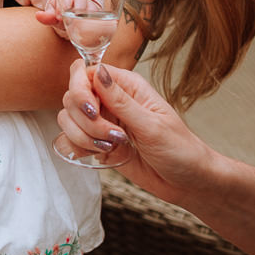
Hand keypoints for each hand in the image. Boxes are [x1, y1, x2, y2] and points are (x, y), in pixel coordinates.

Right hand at [57, 60, 214, 205]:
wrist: (187, 182)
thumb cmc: (180, 150)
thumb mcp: (152, 125)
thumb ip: (121, 101)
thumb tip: (97, 71)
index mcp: (126, 87)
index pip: (85, 73)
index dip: (81, 90)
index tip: (93, 111)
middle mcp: (111, 100)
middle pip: (72, 96)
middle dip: (85, 120)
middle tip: (113, 137)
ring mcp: (102, 122)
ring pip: (68, 119)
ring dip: (82, 136)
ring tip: (109, 147)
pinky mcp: (97, 142)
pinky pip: (70, 139)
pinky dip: (77, 148)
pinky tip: (98, 155)